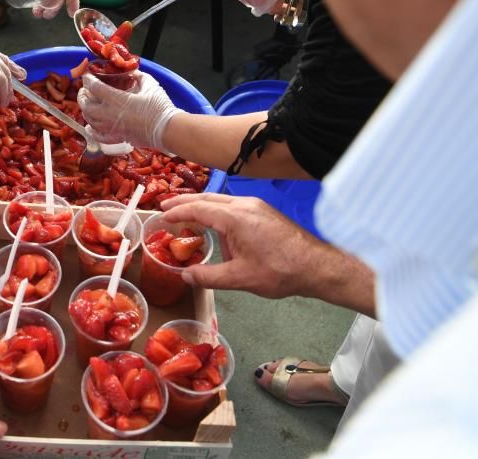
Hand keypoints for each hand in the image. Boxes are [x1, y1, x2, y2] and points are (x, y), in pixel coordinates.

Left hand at [78, 72, 181, 149]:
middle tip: (84, 90)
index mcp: (116, 99)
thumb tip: (132, 72)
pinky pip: (98, 136)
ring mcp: (111, 128)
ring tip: (87, 105)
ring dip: (85, 111)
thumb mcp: (149, 84)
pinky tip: (89, 127)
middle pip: (86, 105)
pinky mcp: (117, 138)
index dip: (87, 79)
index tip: (86, 75)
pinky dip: (91, 131)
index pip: (94, 87)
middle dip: (82, 96)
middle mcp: (109, 114)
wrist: (166, 130)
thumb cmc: (159, 106)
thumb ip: (137, 76)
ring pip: (89, 120)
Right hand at [160, 193, 334, 298]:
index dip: (176, 211)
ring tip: (184, 214)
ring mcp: (255, 206)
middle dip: (184, 202)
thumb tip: (184, 275)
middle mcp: (244, 205)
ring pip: (220, 199)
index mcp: (235, 217)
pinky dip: (215, 208)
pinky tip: (213, 221)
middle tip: (164, 207)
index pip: (197, 208)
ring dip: (200, 204)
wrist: (317, 266)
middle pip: (206, 198)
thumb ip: (208, 276)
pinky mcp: (263, 211)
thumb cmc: (279, 271)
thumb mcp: (240, 278)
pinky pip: (232, 204)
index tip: (160, 215)